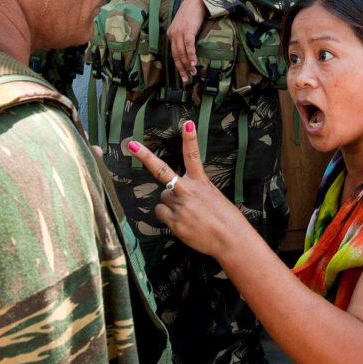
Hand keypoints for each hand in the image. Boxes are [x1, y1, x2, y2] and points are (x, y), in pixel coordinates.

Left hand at [127, 121, 248, 256]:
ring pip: (162, 199)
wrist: (231, 239)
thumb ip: (193, 191)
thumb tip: (174, 194)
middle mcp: (188, 191)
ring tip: (187, 215)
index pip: (193, 156)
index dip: (190, 139)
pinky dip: (168, 218)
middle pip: (162, 171)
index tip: (188, 123)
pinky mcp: (174, 222)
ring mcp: (180, 206)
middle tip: (131, 144)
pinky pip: (161, 214)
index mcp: (201, 182)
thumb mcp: (213, 196)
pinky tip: (182, 223)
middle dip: (145, 156)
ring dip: (170, 205)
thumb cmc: (225, 219)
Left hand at [166, 0, 207, 82]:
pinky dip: (191, 55)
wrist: (197, 0)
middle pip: (176, 56)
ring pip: (181, 53)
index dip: (178, 66)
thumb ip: (184, 36)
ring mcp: (179, 32)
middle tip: (187, 79)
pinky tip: (193, 62)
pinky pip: (188, 46)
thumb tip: (189, 48)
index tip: (183, 75)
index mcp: (171, 34)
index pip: (174, 54)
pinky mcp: (187, 30)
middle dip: (182, 69)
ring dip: (187, 64)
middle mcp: (173, 34)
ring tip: (193, 73)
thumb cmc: (193, 13)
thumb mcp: (185, 26)